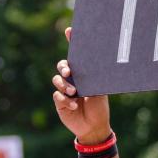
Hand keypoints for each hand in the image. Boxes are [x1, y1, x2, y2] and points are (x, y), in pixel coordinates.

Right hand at [52, 28, 111, 144]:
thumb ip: (95, 80)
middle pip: (63, 65)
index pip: (77, 56)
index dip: (72, 42)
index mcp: (84, 74)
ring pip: (57, 80)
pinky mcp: (60, 102)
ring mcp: (65, 90)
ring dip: (64, 85)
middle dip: (64, 67)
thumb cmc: (99, 107)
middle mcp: (73, 80)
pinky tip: (74, 105)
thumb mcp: (100, 91)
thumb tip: (97, 66)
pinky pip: (57, 96)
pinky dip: (65, 100)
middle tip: (69, 73)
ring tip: (73, 93)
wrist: (94, 127)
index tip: (70, 30)